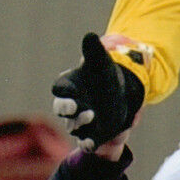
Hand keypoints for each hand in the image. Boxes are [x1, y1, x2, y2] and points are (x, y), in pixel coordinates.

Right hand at [52, 34, 144, 150]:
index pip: (59, 89)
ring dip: (80, 123)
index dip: (62, 93)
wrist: (120, 94)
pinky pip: (85, 142)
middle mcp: (71, 105)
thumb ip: (93, 51)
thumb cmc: (104, 75)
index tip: (69, 94)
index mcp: (69, 86)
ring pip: (74, 126)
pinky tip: (90, 143)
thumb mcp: (101, 62)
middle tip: (75, 107)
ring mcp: (80, 121)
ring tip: (92, 115)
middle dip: (67, 110)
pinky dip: (86, 143)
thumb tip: (90, 35)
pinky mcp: (92, 134)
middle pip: (61, 110)